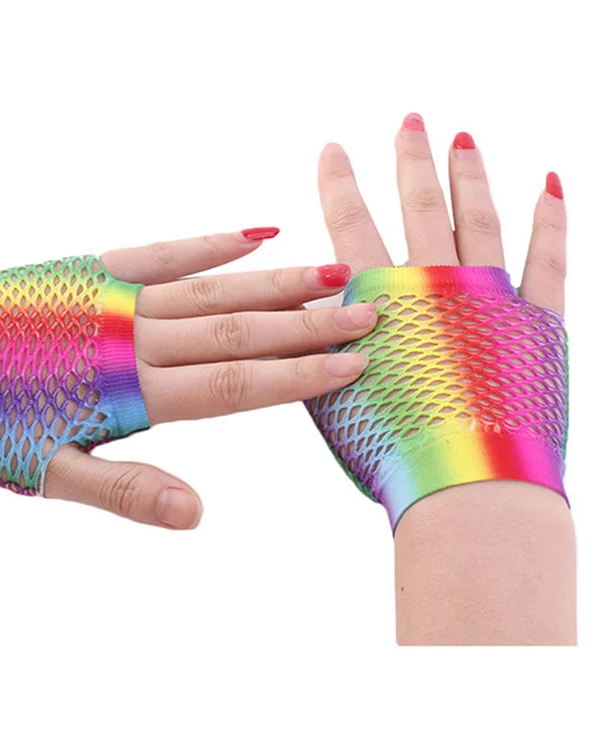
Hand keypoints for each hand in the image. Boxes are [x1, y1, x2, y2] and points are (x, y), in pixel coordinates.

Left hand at [43, 229, 376, 525]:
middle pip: (239, 329)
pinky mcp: (92, 268)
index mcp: (132, 390)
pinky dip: (211, 243)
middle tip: (370, 312)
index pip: (236, 384)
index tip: (354, 364)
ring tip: (333, 273)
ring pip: (213, 287)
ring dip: (276, 281)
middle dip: (309, 324)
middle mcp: (135, 336)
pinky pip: (164, 251)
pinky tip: (253, 232)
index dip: (299, 375)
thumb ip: (129, 490)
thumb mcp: (49, 471)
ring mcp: (116, 296)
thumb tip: (200, 516)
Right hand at [308, 113, 566, 520]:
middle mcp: (430, 285)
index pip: (349, 224)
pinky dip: (550, 217)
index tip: (334, 149)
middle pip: (417, 205)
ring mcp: (487, 297)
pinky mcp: (537, 320)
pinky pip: (547, 256)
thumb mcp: (333, 396)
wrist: (462, 487)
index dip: (338, 183)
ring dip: (468, 175)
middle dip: (410, 158)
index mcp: (375, 302)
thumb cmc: (391, 454)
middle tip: (411, 120)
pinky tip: (549, 182)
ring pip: (476, 218)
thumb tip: (311, 313)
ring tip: (463, 140)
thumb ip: (319, 346)